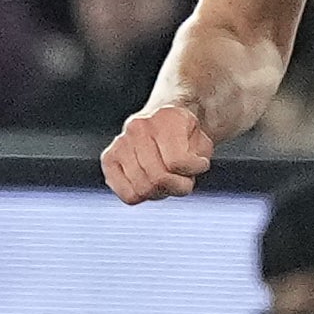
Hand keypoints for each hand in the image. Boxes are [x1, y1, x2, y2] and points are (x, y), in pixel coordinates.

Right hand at [104, 99, 218, 205]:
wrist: (165, 120)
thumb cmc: (187, 137)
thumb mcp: (204, 143)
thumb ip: (196, 159)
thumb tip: (175, 169)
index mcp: (165, 117)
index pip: (177, 162)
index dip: (195, 169)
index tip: (200, 163)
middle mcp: (138, 127)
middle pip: (158, 178)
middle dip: (178, 185)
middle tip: (184, 177)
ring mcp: (121, 142)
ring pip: (143, 189)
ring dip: (161, 191)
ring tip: (166, 177)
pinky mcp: (109, 158)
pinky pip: (127, 194)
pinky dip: (142, 196)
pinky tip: (150, 182)